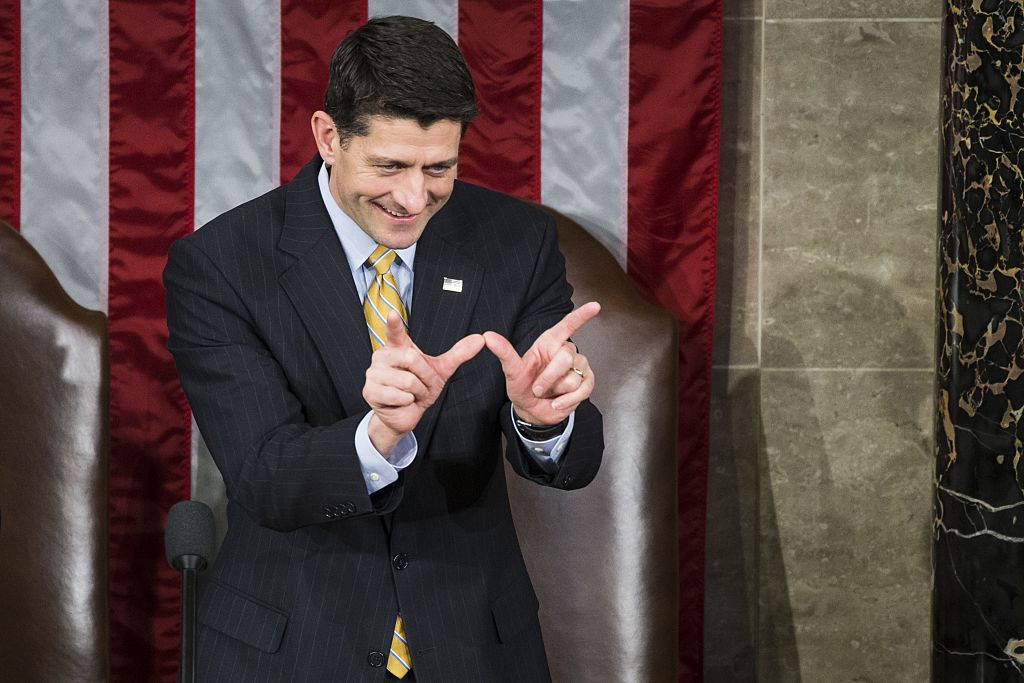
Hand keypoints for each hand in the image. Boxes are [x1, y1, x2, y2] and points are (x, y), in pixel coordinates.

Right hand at [363, 313, 484, 455]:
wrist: (406, 414)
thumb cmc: (420, 389)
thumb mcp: (441, 370)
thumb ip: (458, 353)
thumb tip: (480, 339)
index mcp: (398, 348)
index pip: (395, 333)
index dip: (394, 324)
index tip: (393, 313)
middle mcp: (382, 356)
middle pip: (412, 359)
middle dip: (425, 377)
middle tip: (422, 386)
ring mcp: (374, 373)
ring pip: (407, 380)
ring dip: (417, 392)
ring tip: (411, 395)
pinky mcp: (370, 391)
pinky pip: (398, 395)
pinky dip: (407, 402)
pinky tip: (402, 402)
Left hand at [483, 302, 599, 425]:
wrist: (531, 410)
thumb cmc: (522, 386)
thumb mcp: (511, 370)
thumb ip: (504, 352)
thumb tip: (488, 336)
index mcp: (550, 343)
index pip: (567, 326)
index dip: (581, 316)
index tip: (595, 306)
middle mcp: (566, 352)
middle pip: (565, 358)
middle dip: (549, 377)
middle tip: (537, 388)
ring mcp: (579, 367)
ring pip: (572, 378)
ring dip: (555, 391)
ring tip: (548, 393)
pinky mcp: (587, 383)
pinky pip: (582, 391)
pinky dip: (566, 401)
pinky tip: (557, 402)